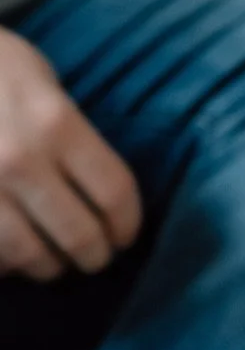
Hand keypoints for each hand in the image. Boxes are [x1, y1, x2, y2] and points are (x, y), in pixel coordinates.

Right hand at [0, 27, 142, 280]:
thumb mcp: (42, 82)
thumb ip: (73, 135)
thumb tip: (99, 194)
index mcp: (55, 123)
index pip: (114, 194)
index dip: (127, 225)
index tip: (125, 235)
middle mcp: (20, 159)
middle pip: (79, 234)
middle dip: (95, 255)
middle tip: (95, 257)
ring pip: (31, 256)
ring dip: (50, 268)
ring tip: (54, 263)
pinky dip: (7, 263)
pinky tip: (12, 256)